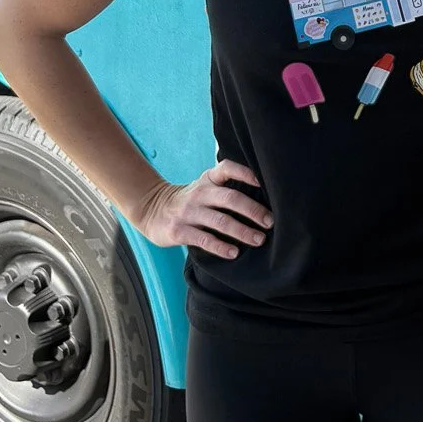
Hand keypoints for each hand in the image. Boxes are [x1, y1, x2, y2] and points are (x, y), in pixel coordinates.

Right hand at [133, 161, 271, 259]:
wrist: (152, 210)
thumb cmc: (191, 201)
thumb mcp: (204, 187)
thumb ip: (226, 188)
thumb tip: (263, 200)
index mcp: (208, 179)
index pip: (228, 169)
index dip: (246, 173)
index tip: (265, 183)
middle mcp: (199, 193)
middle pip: (230, 198)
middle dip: (253, 210)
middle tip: (270, 222)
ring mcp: (189, 212)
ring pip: (220, 221)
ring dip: (242, 231)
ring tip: (259, 240)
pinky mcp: (179, 231)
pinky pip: (204, 239)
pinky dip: (221, 246)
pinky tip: (234, 253)